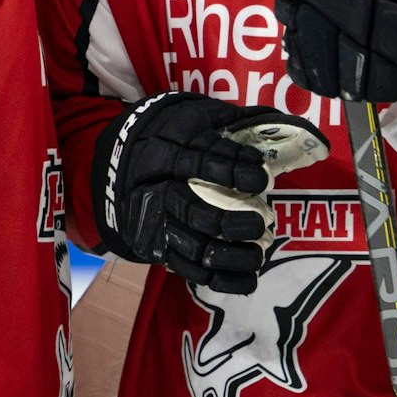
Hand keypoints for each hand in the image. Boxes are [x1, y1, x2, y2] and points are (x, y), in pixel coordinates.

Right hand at [90, 92, 327, 293]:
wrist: (121, 169)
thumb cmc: (172, 142)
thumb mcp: (193, 121)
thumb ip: (227, 121)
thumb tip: (274, 117)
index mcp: (167, 156)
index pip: (201, 164)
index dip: (232, 171)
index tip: (261, 177)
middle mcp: (158, 193)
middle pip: (194, 212)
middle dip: (229, 223)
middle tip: (260, 223)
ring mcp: (158, 225)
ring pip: (194, 247)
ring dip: (231, 256)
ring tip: (259, 255)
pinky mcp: (159, 250)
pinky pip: (190, 270)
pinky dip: (221, 279)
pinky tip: (249, 280)